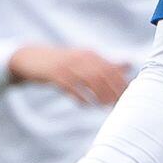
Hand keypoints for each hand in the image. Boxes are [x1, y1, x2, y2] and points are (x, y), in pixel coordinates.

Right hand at [9, 44, 130, 105]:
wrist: (32, 59)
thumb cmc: (63, 63)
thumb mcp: (85, 61)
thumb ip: (106, 64)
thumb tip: (130, 64)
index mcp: (90, 55)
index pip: (111, 68)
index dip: (120, 83)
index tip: (128, 96)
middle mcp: (80, 58)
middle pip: (102, 74)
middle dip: (112, 91)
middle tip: (118, 105)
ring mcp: (67, 66)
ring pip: (89, 80)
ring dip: (99, 95)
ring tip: (105, 107)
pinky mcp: (55, 75)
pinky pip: (72, 87)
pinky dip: (81, 97)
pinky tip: (87, 105)